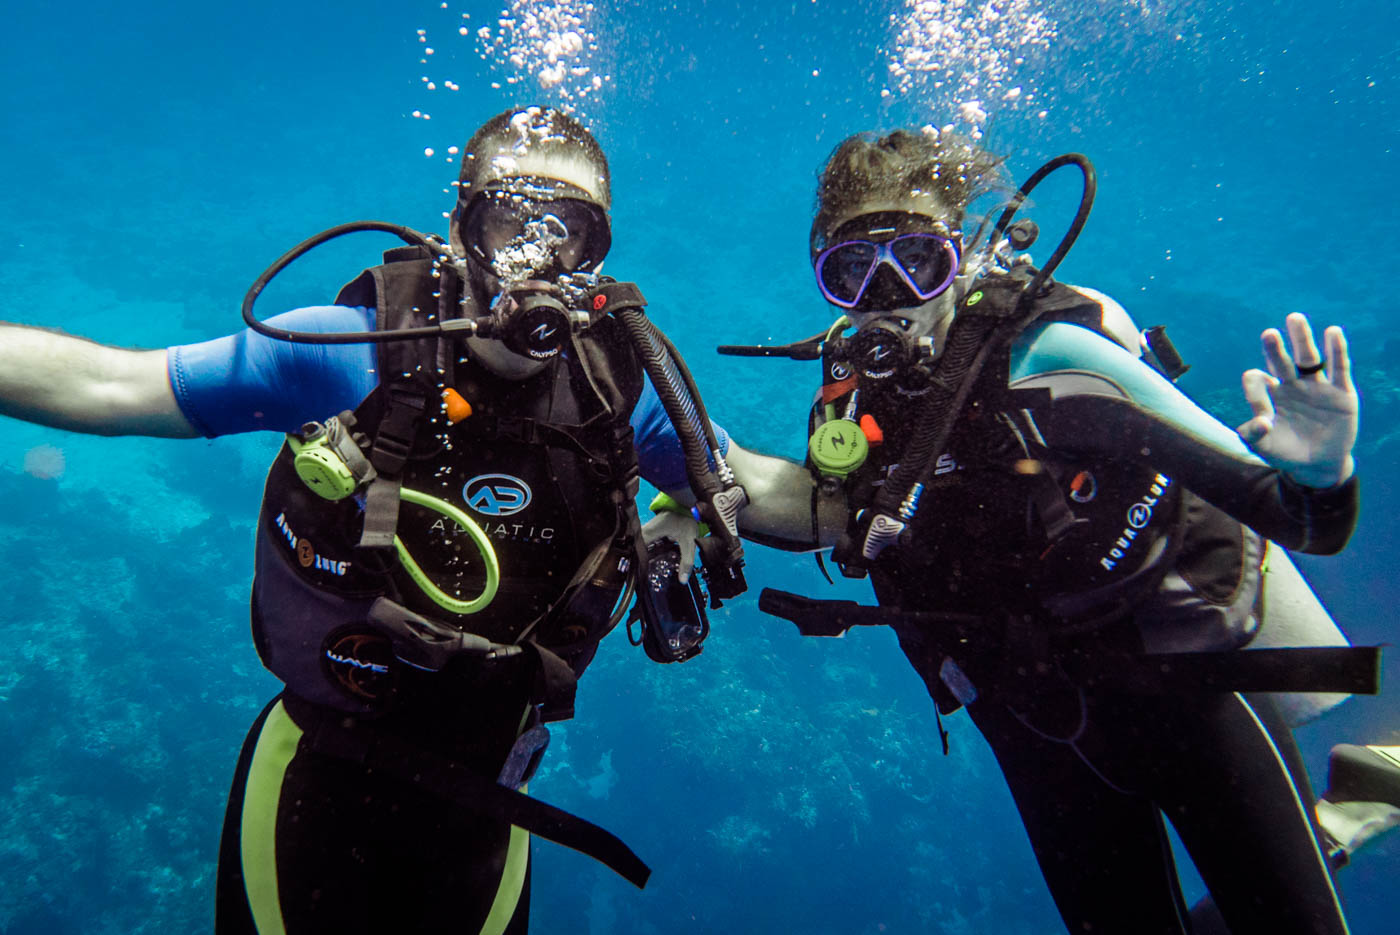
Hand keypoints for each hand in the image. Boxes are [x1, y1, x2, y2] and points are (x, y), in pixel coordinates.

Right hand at [640, 510, 700, 582]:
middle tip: (637, 576)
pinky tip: (647, 561)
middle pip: (635, 547)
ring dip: (639, 556)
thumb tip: (683, 580)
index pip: (637, 548)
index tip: (637, 574)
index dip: (636, 562)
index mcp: (652, 531)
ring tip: (639, 571)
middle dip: (636, 561)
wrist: (687, 507)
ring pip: (637, 545)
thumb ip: (686, 561)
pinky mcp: (649, 531)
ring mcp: (646, 529)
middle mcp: (645, 529)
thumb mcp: (689, 543)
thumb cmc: (687, 521)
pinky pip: (642, 542)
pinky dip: (644, 551)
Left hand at [1237, 313, 1356, 487]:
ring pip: (1308, 359)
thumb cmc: (1285, 452)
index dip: (1254, 387)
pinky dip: (1337, 350)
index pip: (1258, 381)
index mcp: (1270, 395)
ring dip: (1302, 340)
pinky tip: (1332, 332)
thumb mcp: (1265, 448)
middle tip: (1268, 334)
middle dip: (1275, 348)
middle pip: (1282, 362)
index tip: (1257, 405)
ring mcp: (1316, 387)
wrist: (1317, 464)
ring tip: (1294, 318)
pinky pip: (1339, 368)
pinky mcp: (1341, 392)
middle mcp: (1292, 385)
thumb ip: (1253, 436)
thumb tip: (1259, 422)